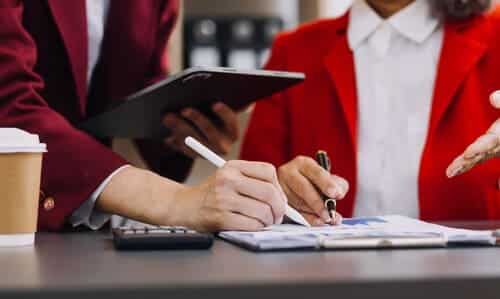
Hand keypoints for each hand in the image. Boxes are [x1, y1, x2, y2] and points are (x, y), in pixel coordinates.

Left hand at [163, 102, 238, 157]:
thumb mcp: (214, 109)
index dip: (224, 113)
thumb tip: (205, 92)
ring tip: (167, 118)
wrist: (205, 132)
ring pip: (194, 142)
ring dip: (180, 129)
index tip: (215, 104)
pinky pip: (182, 149)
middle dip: (197, 119)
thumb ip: (211, 103)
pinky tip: (166, 132)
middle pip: (210, 133)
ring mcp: (208, 153)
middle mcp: (223, 145)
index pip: (231, 122)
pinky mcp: (192, 156)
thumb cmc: (211, 114)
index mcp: (232, 132)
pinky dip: (173, 140)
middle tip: (184, 109)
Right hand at [172, 160, 286, 231]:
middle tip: (278, 215)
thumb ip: (252, 181)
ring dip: (268, 221)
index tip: (279, 198)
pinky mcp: (220, 217)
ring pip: (262, 211)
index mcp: (233, 166)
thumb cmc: (211, 194)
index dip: (279, 188)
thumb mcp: (228, 176)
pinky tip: (254, 226)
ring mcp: (223, 198)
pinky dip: (258, 228)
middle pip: (269, 193)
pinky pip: (251, 225)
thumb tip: (281, 199)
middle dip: (279, 208)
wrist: (182, 205)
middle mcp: (228, 179)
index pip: (268, 171)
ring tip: (265, 222)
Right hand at [278, 156, 348, 225]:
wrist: (295, 188)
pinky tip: (317, 221)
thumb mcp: (327, 178)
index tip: (336, 194)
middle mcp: (288, 172)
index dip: (326, 183)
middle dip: (318, 202)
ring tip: (327, 219)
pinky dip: (307, 219)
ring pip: (298, 202)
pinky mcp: (277, 201)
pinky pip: (293, 212)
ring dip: (314, 213)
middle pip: (303, 188)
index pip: (315, 172)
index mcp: (302, 163)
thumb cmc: (312, 183)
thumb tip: (339, 193)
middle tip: (329, 213)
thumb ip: (338, 184)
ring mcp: (280, 187)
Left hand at [447, 91, 499, 182]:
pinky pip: (476, 159)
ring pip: (477, 159)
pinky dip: (464, 166)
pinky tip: (452, 172)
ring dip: (463, 166)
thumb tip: (492, 98)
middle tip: (451, 170)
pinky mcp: (490, 150)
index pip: (490, 142)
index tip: (467, 154)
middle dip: (467, 162)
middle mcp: (499, 144)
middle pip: (481, 154)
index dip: (479, 148)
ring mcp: (495, 149)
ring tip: (449, 173)